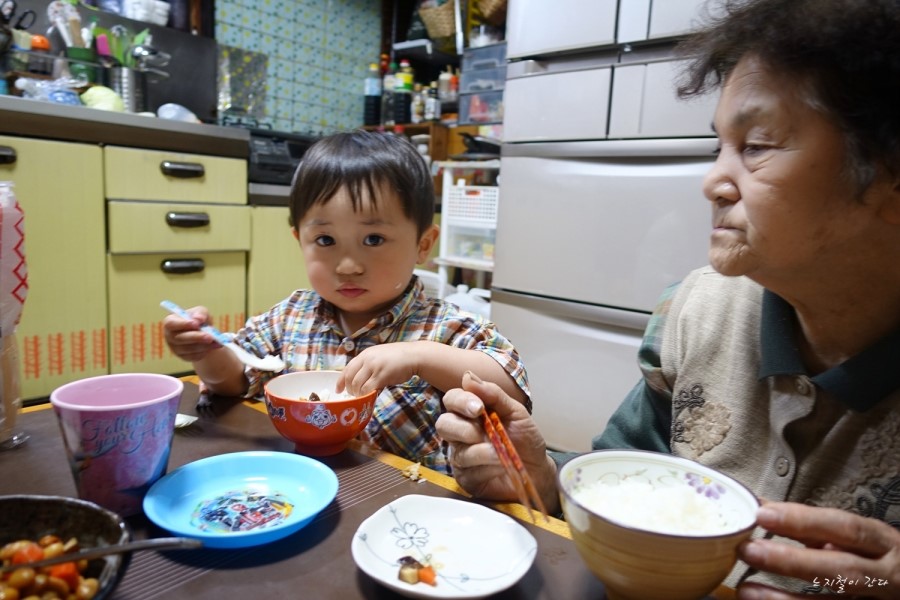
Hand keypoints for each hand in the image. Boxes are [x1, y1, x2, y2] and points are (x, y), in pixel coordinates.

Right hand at [162, 305, 218, 361]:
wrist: (204, 333)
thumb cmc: (198, 320)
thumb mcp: (201, 312)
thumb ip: (200, 313)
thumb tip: (199, 319)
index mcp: (170, 322)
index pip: (171, 324)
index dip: (183, 324)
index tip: (196, 324)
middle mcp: (170, 336)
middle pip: (180, 338)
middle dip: (197, 337)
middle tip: (210, 337)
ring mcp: (176, 349)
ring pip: (189, 349)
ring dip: (204, 346)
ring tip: (217, 342)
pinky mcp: (184, 357)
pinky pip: (194, 356)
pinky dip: (205, 351)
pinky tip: (215, 346)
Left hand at [338, 343, 418, 396]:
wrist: (413, 356)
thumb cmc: (398, 357)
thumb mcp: (379, 355)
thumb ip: (368, 365)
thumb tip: (359, 380)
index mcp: (365, 354)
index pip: (347, 368)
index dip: (341, 381)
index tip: (338, 390)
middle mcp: (367, 359)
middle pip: (350, 377)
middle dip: (349, 389)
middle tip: (354, 395)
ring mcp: (374, 367)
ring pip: (357, 384)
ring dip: (358, 393)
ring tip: (362, 396)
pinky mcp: (382, 375)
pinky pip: (368, 388)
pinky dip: (366, 394)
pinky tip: (370, 396)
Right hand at [436, 372, 559, 513]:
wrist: (538, 470)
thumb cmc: (525, 439)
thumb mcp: (516, 412)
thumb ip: (494, 394)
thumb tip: (468, 376)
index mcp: (471, 413)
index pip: (452, 400)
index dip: (461, 401)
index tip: (479, 407)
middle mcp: (461, 433)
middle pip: (443, 424)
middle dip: (462, 427)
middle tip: (481, 432)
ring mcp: (462, 457)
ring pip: (457, 451)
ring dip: (480, 451)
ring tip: (499, 453)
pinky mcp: (466, 478)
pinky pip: (467, 472)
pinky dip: (486, 467)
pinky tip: (500, 466)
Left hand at [737, 501, 899, 598]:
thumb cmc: (884, 560)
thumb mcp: (864, 540)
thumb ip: (821, 530)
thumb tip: (768, 511)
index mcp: (887, 545)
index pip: (846, 529)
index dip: (805, 521)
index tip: (763, 514)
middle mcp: (888, 578)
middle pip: (840, 570)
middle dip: (791, 561)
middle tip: (749, 551)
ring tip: (746, 590)